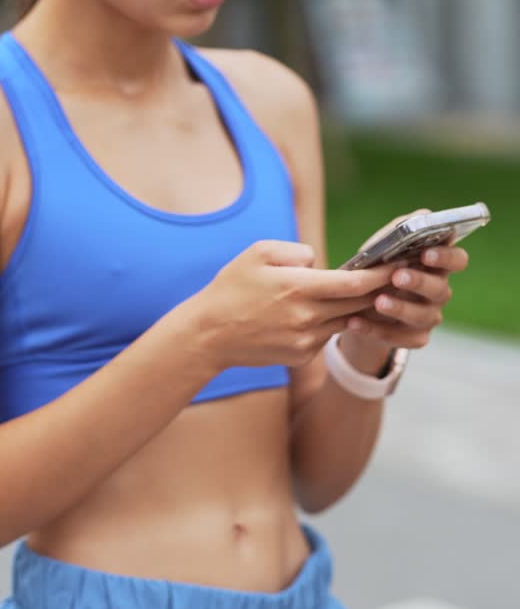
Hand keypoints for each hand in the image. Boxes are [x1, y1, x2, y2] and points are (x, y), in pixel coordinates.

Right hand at [197, 239, 396, 371]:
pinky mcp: (301, 356)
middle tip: (401, 276)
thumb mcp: (258, 253)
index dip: (381, 274)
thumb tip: (320, 261)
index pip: (355, 282)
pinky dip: (331, 324)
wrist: (208, 335)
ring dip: (360, 309)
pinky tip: (330, 313)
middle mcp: (307, 317)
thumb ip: (297, 251)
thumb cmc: (231, 288)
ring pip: (346, 321)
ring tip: (373, 293)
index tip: (400, 263)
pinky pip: (326, 337)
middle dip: (381, 290)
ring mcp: (306, 341)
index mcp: (299, 288)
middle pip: (359, 304)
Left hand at [346, 242, 469, 348]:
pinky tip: (355, 322)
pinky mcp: (416, 337)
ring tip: (377, 301)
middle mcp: (439, 290)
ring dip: (400, 308)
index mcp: (436, 265)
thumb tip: (421, 215)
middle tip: (398, 276)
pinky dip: (377, 331)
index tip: (427, 254)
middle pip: (441, 288)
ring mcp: (429, 316)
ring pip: (423, 316)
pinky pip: (402, 338)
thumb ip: (401, 230)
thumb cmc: (378, 267)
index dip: (447, 257)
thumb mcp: (384, 246)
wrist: (358, 305)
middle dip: (419, 282)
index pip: (458, 259)